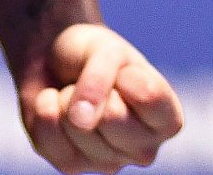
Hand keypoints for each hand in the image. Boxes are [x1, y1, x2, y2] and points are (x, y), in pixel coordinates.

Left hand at [21, 24, 183, 173]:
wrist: (54, 61)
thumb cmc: (94, 55)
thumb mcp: (106, 49)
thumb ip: (101, 77)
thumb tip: (81, 119)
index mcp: (167, 119)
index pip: (150, 98)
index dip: (125, 74)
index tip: (121, 69)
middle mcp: (144, 148)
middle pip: (112, 116)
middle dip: (93, 88)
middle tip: (94, 83)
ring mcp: (109, 163)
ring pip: (78, 127)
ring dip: (66, 97)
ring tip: (75, 93)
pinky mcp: (72, 166)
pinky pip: (49, 137)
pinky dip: (45, 109)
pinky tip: (56, 106)